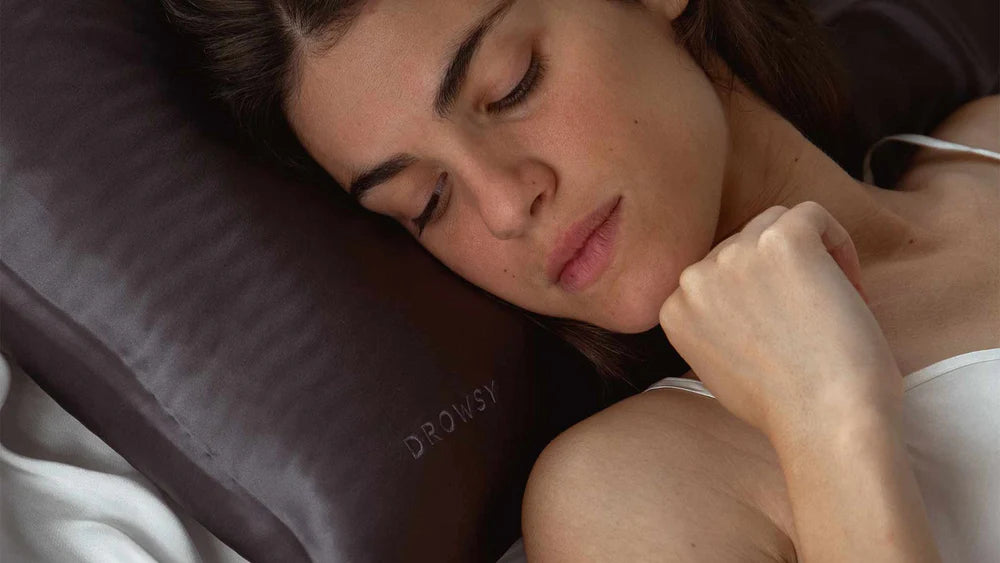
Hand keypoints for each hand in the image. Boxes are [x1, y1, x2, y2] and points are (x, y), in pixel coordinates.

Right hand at [658, 201, 902, 443]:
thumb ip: (715, 324)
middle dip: (781, 273)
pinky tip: (849, 289)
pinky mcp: (782, 241)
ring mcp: (735, 255)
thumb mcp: (719, 367)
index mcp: (674, 307)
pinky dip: (838, 244)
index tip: (784, 327)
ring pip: (777, 222)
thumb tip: (740, 297)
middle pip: (743, 241)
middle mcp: (694, 276)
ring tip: (833, 304)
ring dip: (810, 256)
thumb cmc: (786, 407)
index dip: (757, 293)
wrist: (824, 422)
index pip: (714, 271)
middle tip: (813, 317)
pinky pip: (812, 215)